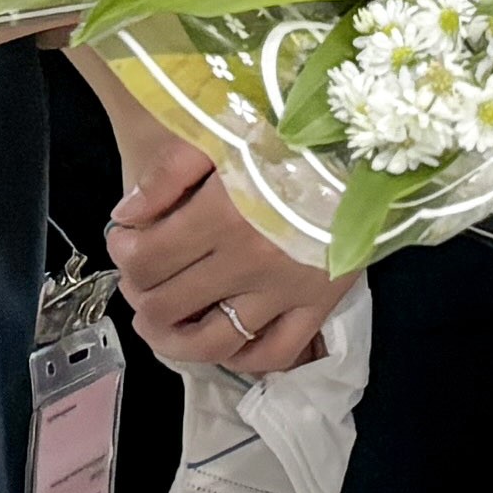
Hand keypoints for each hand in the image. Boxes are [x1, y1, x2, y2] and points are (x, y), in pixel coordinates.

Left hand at [79, 57, 339, 378]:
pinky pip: (275, 353)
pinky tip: (226, 343)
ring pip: (212, 343)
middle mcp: (248, 263)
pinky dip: (244, 358)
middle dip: (140, 295)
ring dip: (174, 342)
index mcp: (220, 217)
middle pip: (167, 305)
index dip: (122, 254)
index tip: (124, 239)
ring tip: (161, 326)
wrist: (370, 144)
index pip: (146, 260)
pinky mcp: (318, 305)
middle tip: (140, 279)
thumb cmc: (293, 134)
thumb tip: (125, 217)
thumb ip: (167, 174)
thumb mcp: (223, 135)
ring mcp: (285, 292)